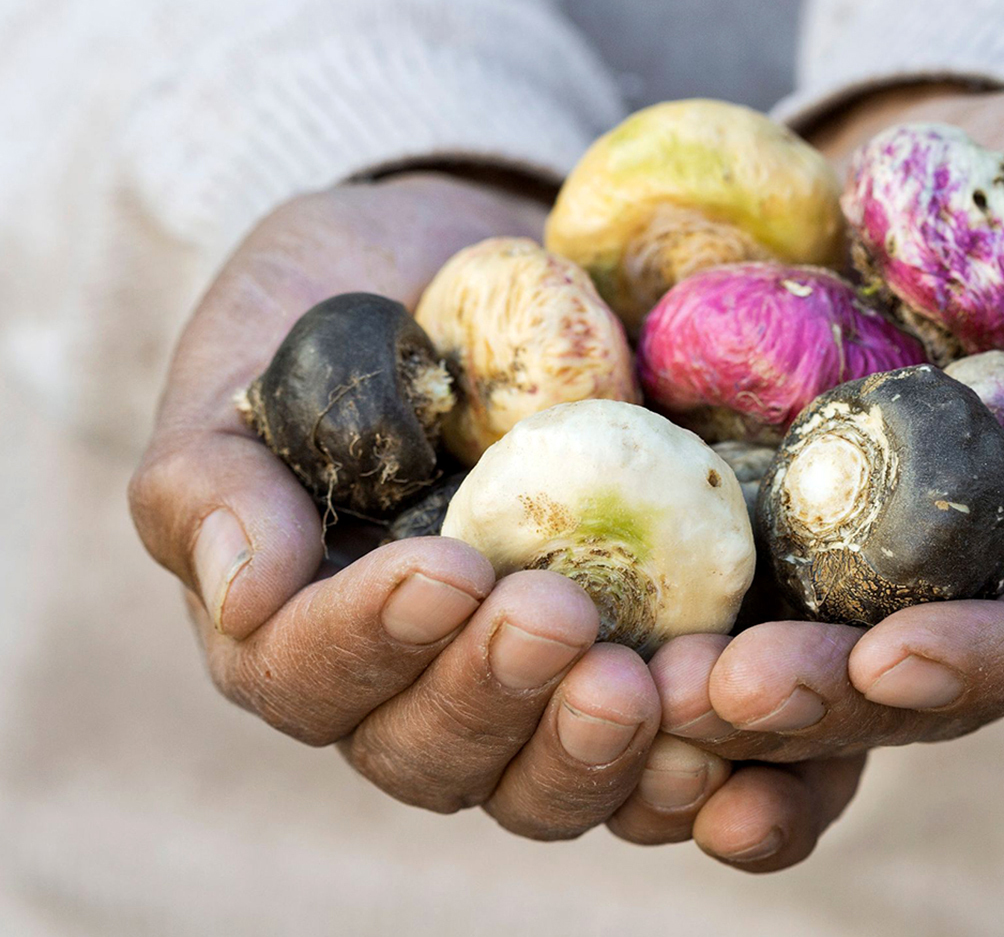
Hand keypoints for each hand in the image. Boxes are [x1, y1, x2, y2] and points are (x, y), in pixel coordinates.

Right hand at [127, 172, 853, 856]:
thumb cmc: (340, 311)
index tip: (443, 566)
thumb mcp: (251, 363)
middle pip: (442, 756)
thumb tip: (241, 598)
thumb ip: (215, 479)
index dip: (371, 643)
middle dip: (498, 698)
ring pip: (555, 783)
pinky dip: (716, 779)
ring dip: (604, 753)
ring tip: (659, 684)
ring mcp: (536, 687)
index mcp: (309, 629)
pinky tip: (742, 752)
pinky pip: (672, 758)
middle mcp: (421, 684)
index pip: (311, 680)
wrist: (472, 266)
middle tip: (559, 619)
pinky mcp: (643, 662)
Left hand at [651, 89, 1003, 803]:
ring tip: (643, 691)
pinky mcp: (787, 535)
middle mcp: (997, 591)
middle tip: (721, 694)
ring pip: (816, 673)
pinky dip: (673, 637)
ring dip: (730, 706)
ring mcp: (882, 573)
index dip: (993, 664)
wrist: (933, 178)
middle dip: (826, 705)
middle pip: (922, 687)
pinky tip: (599, 651)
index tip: (894, 656)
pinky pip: (733, 608)